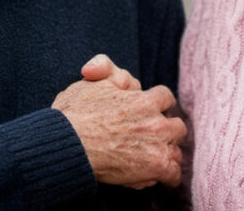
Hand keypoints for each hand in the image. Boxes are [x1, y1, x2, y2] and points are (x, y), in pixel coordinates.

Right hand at [52, 57, 185, 188]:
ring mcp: (157, 147)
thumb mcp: (92, 81)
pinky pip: (173, 174)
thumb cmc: (75, 114)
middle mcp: (156, 123)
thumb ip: (109, 68)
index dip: (156, 104)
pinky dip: (166, 175)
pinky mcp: (155, 168)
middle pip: (177, 126)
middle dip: (165, 130)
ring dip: (166, 153)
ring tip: (149, 157)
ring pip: (177, 151)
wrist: (66, 145)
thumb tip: (124, 80)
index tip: (146, 111)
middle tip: (149, 136)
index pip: (166, 98)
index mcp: (145, 101)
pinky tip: (152, 175)